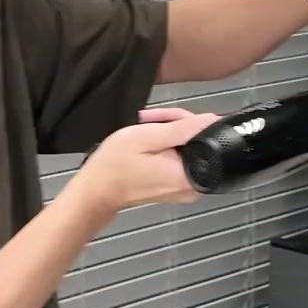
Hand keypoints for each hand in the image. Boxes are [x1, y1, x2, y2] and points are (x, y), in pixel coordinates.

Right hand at [70, 108, 218, 224]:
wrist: (95, 190)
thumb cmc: (115, 165)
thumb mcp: (147, 137)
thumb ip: (183, 129)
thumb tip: (211, 121)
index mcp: (190, 177)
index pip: (203, 136)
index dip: (185, 120)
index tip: (163, 118)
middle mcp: (193, 188)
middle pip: (197, 143)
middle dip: (175, 126)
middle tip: (149, 120)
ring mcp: (184, 190)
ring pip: (187, 149)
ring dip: (168, 135)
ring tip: (145, 128)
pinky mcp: (174, 189)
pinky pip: (179, 161)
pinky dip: (166, 148)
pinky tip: (147, 143)